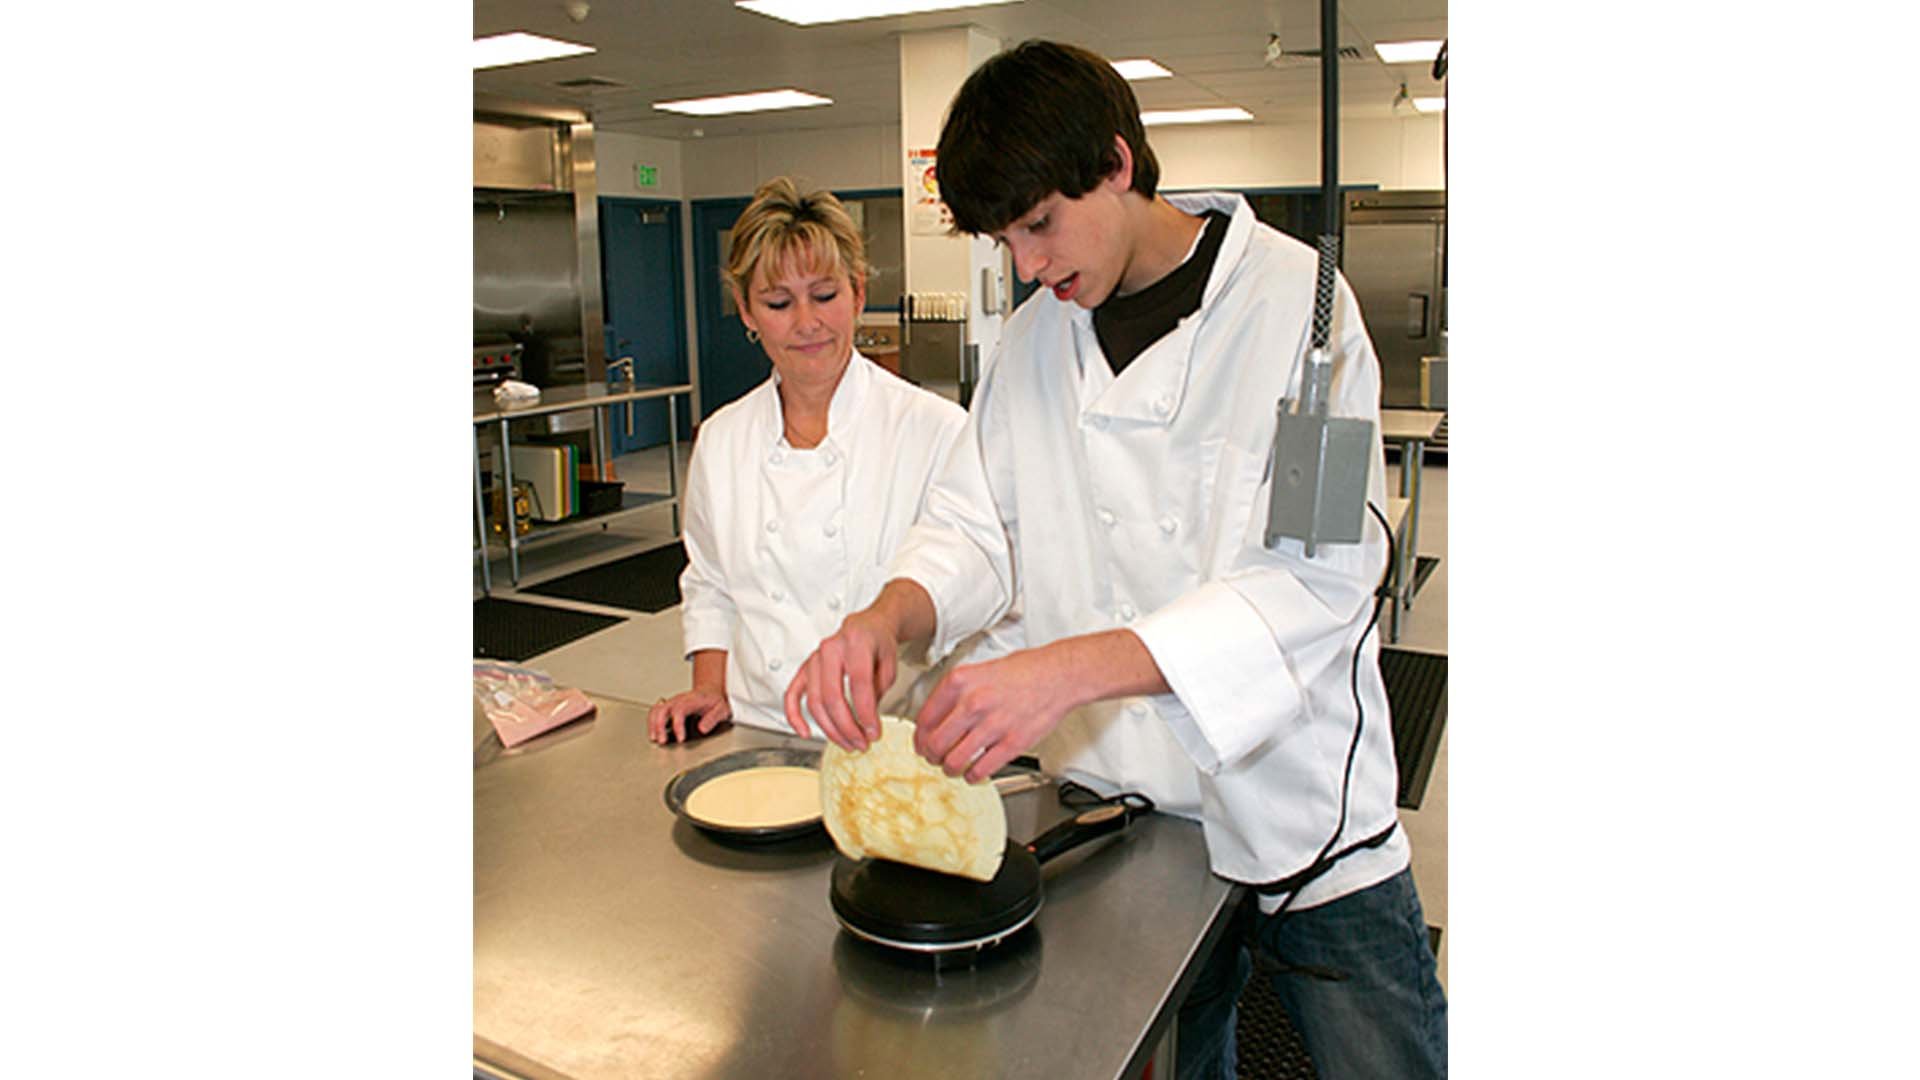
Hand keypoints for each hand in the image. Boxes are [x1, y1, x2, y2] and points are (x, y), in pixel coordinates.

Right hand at [648, 689, 731, 744]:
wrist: (711, 691)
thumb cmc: (715, 702)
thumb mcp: (721, 710)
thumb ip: (713, 719)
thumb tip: (702, 729)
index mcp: (692, 700)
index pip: (680, 710)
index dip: (678, 725)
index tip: (680, 739)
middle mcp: (680, 700)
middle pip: (663, 709)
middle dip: (660, 726)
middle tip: (663, 741)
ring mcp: (672, 702)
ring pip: (656, 710)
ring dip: (653, 724)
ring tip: (655, 738)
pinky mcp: (668, 706)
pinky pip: (655, 712)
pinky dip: (652, 722)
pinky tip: (654, 733)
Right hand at [784, 607, 898, 750]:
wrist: (866, 626)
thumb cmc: (878, 643)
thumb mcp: (889, 665)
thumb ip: (878, 691)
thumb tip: (866, 722)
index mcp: (855, 642)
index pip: (859, 684)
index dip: (866, 714)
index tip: (873, 733)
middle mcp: (831, 649)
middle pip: (833, 696)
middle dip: (847, 727)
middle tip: (860, 743)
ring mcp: (814, 659)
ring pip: (815, 701)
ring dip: (830, 729)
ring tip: (847, 743)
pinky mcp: (805, 668)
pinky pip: (792, 694)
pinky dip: (794, 715)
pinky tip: (805, 732)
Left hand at [913, 645, 1079, 783]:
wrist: (1059, 675)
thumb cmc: (1025, 671)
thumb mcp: (980, 669)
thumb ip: (958, 691)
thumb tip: (938, 715)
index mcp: (960, 682)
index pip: (925, 719)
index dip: (919, 737)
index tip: (921, 743)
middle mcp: (973, 703)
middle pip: (935, 744)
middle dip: (931, 756)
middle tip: (934, 758)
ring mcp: (992, 725)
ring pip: (954, 761)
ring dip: (949, 769)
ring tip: (952, 767)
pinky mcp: (1012, 743)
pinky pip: (981, 770)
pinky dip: (972, 776)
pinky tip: (973, 772)